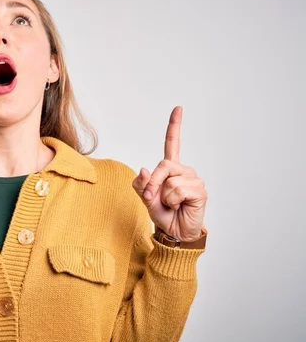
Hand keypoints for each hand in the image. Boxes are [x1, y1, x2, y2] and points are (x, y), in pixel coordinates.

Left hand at [132, 106, 206, 241]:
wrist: (175, 232)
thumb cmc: (163, 214)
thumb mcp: (146, 199)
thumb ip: (141, 185)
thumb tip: (143, 169)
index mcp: (170, 169)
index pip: (172, 144)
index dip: (175, 126)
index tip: (178, 108)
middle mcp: (183, 171)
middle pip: (163, 165)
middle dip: (152, 183)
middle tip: (152, 198)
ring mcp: (193, 180)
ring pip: (169, 180)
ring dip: (163, 196)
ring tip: (171, 205)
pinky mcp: (200, 190)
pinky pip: (177, 190)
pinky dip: (173, 201)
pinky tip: (181, 206)